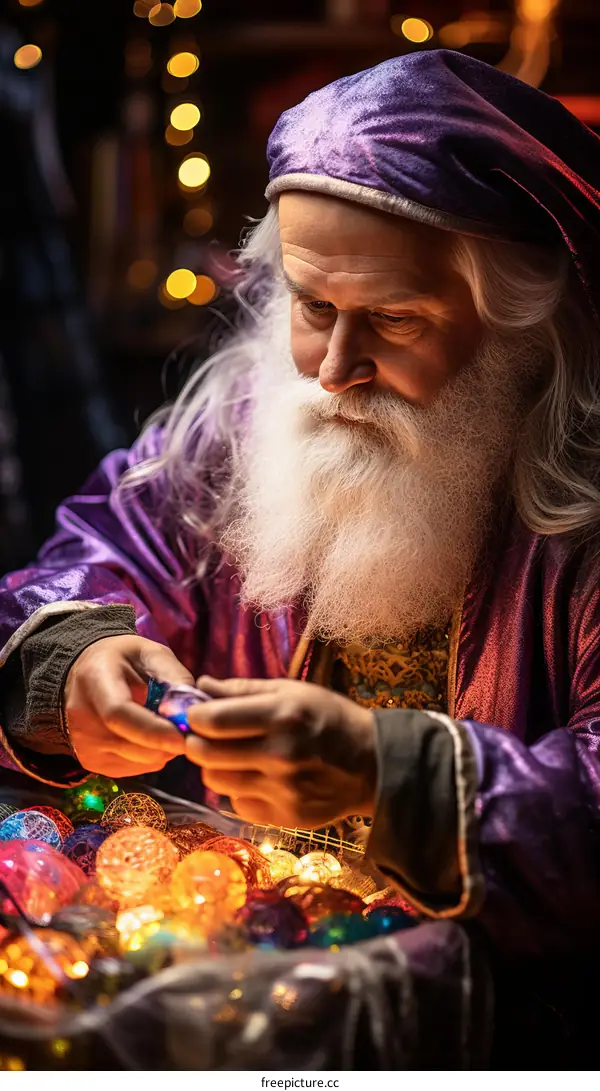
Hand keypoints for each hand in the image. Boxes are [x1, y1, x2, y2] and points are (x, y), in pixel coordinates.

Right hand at [64, 635, 193, 776]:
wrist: (88, 673)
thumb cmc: (125, 660)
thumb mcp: (152, 653)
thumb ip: (174, 677)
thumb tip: (193, 710)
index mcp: (95, 680)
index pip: (118, 714)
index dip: (153, 730)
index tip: (182, 738)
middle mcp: (80, 716)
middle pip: (129, 745)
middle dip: (167, 742)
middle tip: (187, 728)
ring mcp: (82, 743)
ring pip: (137, 761)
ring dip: (162, 750)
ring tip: (166, 725)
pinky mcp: (91, 762)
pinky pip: (134, 768)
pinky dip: (151, 756)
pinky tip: (149, 735)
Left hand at [185, 676, 376, 828]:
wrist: (372, 764)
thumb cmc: (329, 718)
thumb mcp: (292, 691)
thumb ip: (244, 689)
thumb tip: (202, 685)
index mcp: (281, 716)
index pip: (212, 720)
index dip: (195, 716)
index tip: (197, 714)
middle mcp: (279, 755)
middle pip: (205, 754)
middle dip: (197, 742)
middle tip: (206, 737)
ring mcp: (281, 789)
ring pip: (216, 781)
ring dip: (215, 767)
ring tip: (233, 757)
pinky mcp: (284, 815)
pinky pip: (238, 803)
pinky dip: (240, 790)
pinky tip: (257, 778)